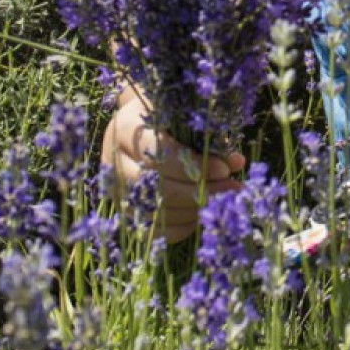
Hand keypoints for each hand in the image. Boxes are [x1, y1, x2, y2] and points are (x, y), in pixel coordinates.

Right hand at [101, 95, 245, 243]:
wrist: (139, 126)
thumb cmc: (166, 118)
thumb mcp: (184, 118)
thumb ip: (208, 137)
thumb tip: (236, 163)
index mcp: (125, 129)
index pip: (160, 155)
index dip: (195, 166)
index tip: (225, 169)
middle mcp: (113, 162)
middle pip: (157, 187)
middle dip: (200, 191)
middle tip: (231, 189)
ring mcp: (115, 191)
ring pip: (155, 213)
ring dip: (194, 211)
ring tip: (221, 202)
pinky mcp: (123, 212)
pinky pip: (152, 231)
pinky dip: (180, 228)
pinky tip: (201, 216)